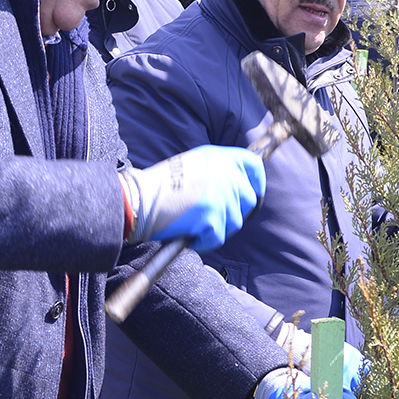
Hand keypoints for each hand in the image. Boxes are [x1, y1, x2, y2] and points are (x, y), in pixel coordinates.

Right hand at [122, 146, 265, 248]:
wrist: (140, 199)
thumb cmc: (159, 186)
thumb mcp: (193, 165)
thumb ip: (217, 171)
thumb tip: (237, 190)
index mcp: (219, 157)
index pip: (254, 166)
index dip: (257, 183)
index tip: (253, 196)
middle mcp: (224, 173)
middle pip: (249, 200)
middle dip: (235, 214)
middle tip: (213, 220)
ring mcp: (220, 195)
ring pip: (235, 222)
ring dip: (217, 229)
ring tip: (194, 225)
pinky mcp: (212, 217)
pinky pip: (218, 238)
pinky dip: (204, 242)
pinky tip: (188, 235)